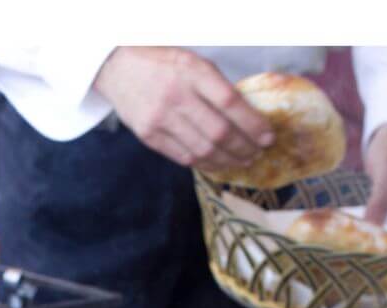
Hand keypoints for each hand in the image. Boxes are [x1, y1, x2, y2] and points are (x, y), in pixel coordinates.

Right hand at [94, 47, 273, 169]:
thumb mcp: (193, 63)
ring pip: (202, 150)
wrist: (118, 69)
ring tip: (240, 162)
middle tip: (257, 154)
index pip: (230, 103)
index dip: (253, 124)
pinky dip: (204, 164)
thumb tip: (248, 118)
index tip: (268, 137)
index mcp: (192, 72)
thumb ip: (216, 86)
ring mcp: (160, 119)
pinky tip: (216, 164)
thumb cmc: (162, 64)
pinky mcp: (148, 135)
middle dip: (244, 148)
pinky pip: (182, 157)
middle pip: (219, 132)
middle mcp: (176, 96)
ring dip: (227, 160)